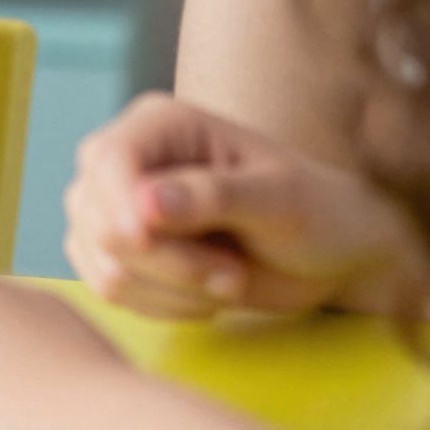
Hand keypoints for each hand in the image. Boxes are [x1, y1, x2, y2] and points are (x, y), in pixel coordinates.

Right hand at [66, 93, 405, 321]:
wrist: (330, 254)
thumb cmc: (315, 210)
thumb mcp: (277, 199)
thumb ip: (211, 197)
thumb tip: (144, 205)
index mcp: (161, 124)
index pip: (107, 159)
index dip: (119, 206)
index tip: (154, 245)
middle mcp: (128, 159)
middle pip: (99, 217)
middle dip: (167, 262)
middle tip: (231, 276)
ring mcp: (116, 206)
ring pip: (102, 260)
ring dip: (170, 289)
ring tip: (228, 282)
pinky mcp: (118, 251)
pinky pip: (107, 288)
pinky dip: (158, 305)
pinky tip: (204, 296)